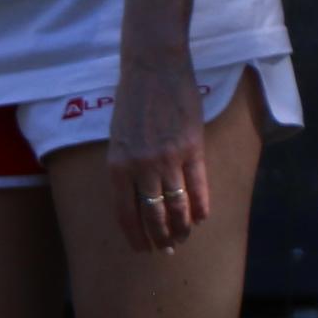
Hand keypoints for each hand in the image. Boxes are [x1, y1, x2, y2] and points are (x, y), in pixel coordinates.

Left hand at [107, 52, 211, 255]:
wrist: (153, 68)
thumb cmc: (132, 101)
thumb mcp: (118, 138)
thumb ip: (125, 168)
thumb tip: (136, 196)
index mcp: (116, 166)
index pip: (125, 213)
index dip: (135, 235)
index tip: (141, 249)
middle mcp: (140, 167)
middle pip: (152, 215)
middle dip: (160, 238)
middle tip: (167, 250)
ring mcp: (167, 159)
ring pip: (176, 205)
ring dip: (181, 227)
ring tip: (183, 238)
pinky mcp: (192, 148)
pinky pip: (198, 186)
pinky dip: (200, 206)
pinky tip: (201, 218)